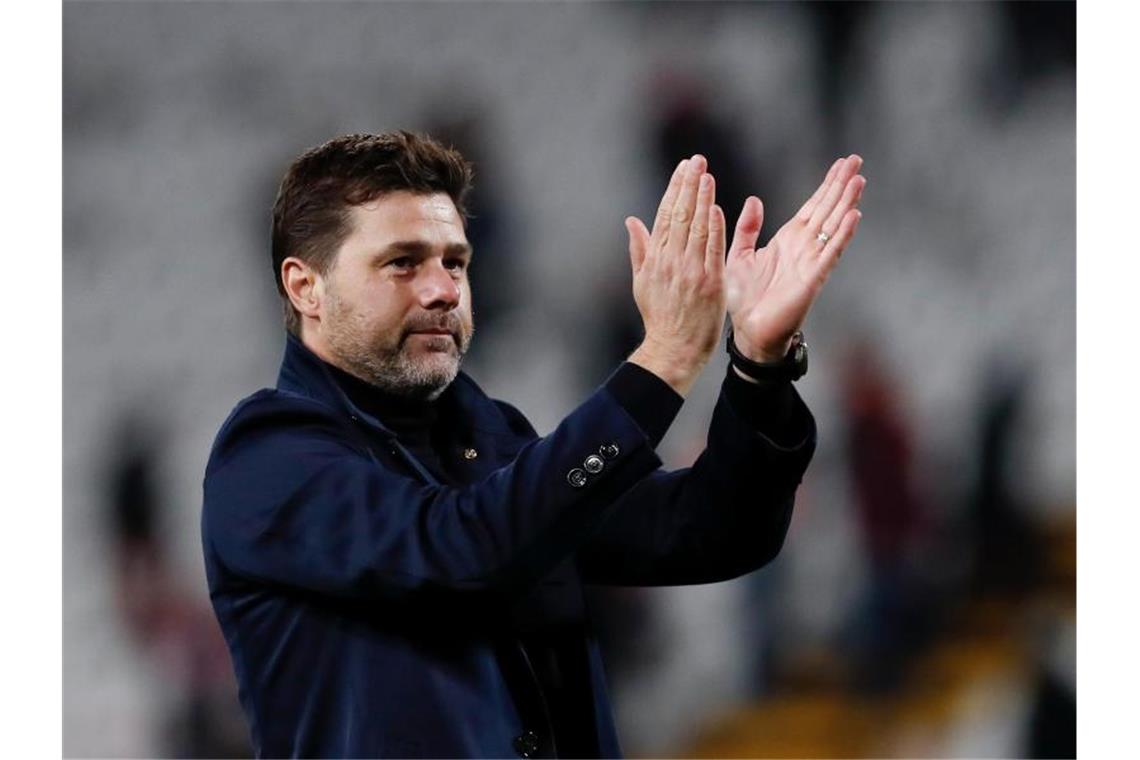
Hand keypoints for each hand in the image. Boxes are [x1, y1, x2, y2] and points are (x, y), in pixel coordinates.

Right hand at [625, 154, 726, 396]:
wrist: (674, 348)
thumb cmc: (659, 317)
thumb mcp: (642, 281)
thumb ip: (639, 249)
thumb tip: (632, 221)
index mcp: (655, 259)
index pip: (666, 215)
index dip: (675, 189)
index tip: (683, 168)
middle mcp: (671, 261)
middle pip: (680, 215)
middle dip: (688, 185)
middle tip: (697, 160)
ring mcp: (690, 271)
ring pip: (696, 227)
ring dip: (702, 199)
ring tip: (707, 174)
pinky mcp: (709, 282)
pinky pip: (712, 249)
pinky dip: (714, 227)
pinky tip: (716, 207)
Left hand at [725, 155, 865, 361]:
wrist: (748, 331)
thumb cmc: (744, 298)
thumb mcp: (739, 255)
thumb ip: (748, 228)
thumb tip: (755, 200)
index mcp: (788, 239)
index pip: (813, 206)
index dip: (827, 185)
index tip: (842, 163)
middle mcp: (804, 247)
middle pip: (827, 209)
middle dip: (841, 185)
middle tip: (856, 160)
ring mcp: (812, 261)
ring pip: (833, 226)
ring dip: (846, 203)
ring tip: (859, 180)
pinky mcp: (813, 277)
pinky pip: (830, 252)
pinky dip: (842, 235)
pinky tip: (854, 216)